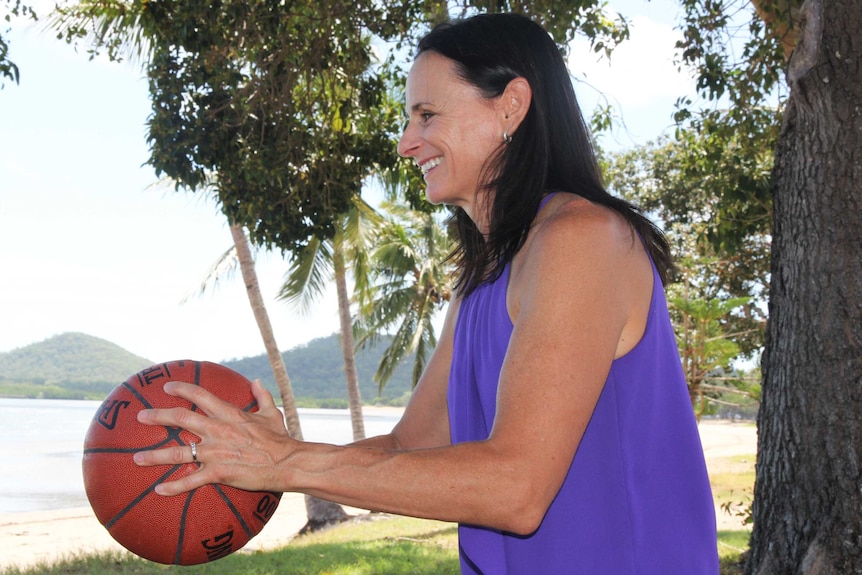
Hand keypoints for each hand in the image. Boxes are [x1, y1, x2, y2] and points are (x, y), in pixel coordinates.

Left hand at [133, 378, 292, 495]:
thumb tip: (257, 381)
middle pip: (180, 418)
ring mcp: (216, 452)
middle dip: (157, 416)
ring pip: (178, 452)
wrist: (287, 462)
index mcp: (229, 413)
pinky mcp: (218, 473)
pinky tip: (159, 490)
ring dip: (155, 455)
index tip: (167, 386)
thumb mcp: (271, 413)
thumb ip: (262, 396)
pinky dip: (174, 486)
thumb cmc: (280, 439)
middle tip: (141, 416)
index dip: (181, 389)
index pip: (200, 395)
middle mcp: (218, 430)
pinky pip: (191, 481)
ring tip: (137, 458)